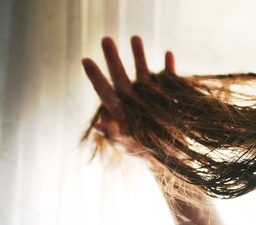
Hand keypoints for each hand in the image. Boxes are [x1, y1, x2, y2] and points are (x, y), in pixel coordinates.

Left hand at [81, 36, 175, 156]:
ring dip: (139, 56)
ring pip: (143, 72)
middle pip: (120, 76)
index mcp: (120, 111)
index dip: (95, 76)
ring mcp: (151, 97)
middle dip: (113, 58)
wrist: (170, 157)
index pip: (105, 91)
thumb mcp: (128, 146)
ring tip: (135, 37)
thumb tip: (97, 125)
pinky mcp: (169, 98)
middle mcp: (133, 100)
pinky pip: (169, 79)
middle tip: (105, 39)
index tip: (85, 59)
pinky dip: (169, 67)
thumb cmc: (145, 153)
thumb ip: (113, 135)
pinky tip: (168, 54)